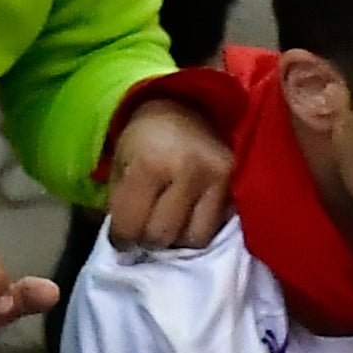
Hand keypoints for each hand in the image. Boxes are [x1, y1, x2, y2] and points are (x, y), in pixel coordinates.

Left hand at [98, 101, 236, 252]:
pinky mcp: (234, 179)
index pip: (132, 226)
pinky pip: (215, 225)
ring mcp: (216, 176)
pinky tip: (186, 214)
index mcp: (150, 164)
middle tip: (143, 229)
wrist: (183, 104)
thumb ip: (120, 208)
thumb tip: (126, 248)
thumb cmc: (142, 138)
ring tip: (167, 222)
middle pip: (163, 236)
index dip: (122, 239)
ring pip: (194, 238)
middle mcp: (188, 171)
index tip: (121, 240)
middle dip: (147, 239)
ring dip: (176, 238)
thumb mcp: (119, 167)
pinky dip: (197, 226)